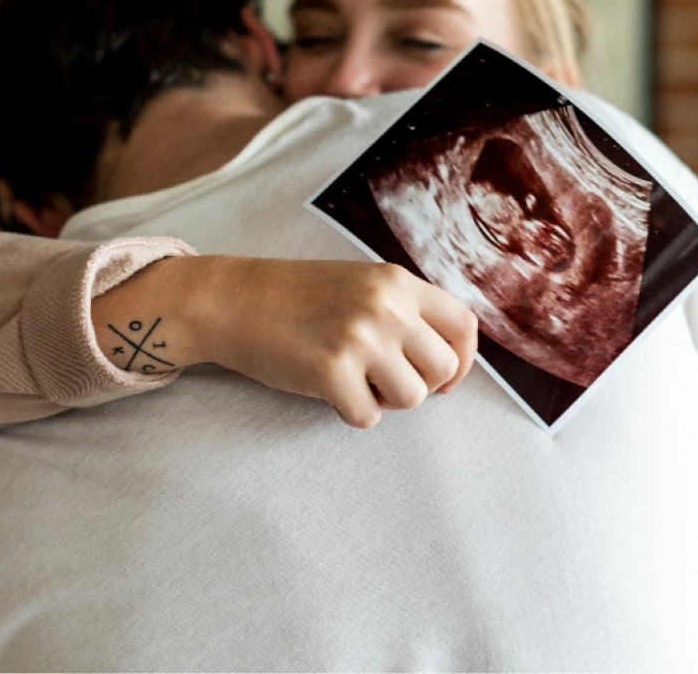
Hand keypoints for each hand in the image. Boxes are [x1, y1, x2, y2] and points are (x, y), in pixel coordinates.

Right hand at [94, 256, 478, 427]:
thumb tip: (448, 361)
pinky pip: (368, 416)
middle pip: (442, 369)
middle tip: (384, 378)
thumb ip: (404, 310)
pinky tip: (327, 389)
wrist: (234, 300)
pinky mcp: (331, 371)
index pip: (464, 326)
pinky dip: (350, 411)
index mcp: (397, 282)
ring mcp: (360, 338)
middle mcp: (386, 306)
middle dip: (419, 384)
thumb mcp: (361, 285)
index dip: (462, 360)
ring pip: (412, 398)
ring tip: (354, 380)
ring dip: (385, 400)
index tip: (443, 377)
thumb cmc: (297, 297)